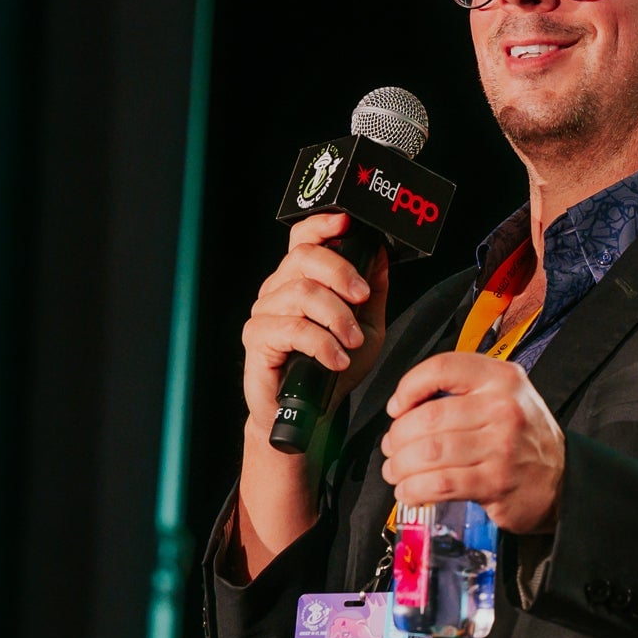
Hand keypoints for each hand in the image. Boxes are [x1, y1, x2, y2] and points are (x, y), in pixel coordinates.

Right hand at [241, 212, 388, 435]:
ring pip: (301, 293)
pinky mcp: (257, 339)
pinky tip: (337, 359)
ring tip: (352, 341)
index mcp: (301, 279)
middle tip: (362, 297)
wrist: (310, 414)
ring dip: (336, 316)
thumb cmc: (334, 369)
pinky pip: (292, 328)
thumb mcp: (367, 326)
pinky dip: (321, 343)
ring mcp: (264, 312)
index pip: (303, 238)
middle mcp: (278, 289)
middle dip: (340, 272)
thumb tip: (380, 254)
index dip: (322, 225)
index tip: (346, 224)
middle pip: (304, 257)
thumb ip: (373, 292)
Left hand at [380, 353, 565, 533]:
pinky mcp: (496, 483)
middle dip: (398, 437)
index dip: (408, 386)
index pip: (442, 368)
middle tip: (392, 449)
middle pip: (428, 417)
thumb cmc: (524, 437)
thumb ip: (464, 391)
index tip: (397, 407)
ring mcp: (501, 447)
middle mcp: (503, 408)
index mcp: (501, 378)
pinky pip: (440, 484)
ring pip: (429, 452)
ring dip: (400, 466)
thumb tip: (405, 407)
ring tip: (396, 471)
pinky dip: (414, 489)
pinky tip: (409, 491)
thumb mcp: (506, 395)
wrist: (564, 479)